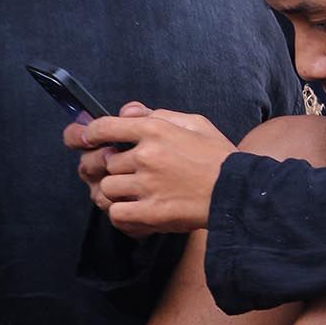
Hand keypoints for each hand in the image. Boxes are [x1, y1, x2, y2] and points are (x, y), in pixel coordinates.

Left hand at [67, 102, 236, 235]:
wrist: (239, 192)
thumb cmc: (219, 157)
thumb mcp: (195, 123)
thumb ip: (158, 114)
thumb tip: (127, 111)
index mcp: (156, 130)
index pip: (105, 127)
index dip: (89, 134)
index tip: (86, 139)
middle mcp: (147, 156)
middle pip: (104, 161)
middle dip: (107, 167)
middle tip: (116, 172)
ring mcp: (147, 185)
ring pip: (107, 188)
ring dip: (115, 191)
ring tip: (130, 192)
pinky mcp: (151, 212)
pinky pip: (117, 213)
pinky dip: (120, 213)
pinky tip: (133, 210)